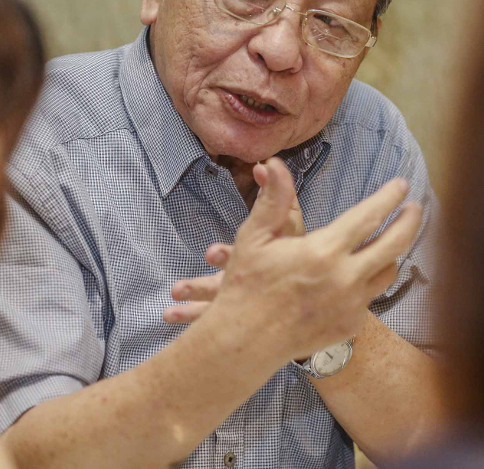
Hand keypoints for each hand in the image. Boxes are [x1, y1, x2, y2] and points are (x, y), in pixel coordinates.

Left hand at [164, 163, 304, 323]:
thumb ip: (277, 194)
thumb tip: (264, 165)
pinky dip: (190, 315)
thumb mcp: (289, 222)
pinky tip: (168, 314)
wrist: (314, 294)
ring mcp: (248, 301)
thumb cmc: (296, 251)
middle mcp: (258, 284)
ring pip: (220, 306)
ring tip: (171, 303)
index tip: (210, 254)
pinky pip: (211, 319)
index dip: (229, 256)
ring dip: (195, 303)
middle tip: (179, 290)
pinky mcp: (237, 314)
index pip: (249, 259)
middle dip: (207, 286)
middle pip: (230, 290)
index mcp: (270, 262)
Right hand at [172, 157, 420, 361]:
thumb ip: (273, 200)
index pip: (368, 217)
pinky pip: (370, 297)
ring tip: (392, 239)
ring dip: (393, 252)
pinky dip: (368, 281)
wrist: (245, 342)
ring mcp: (351, 305)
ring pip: (387, 272)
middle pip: (394, 244)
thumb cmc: (247, 285)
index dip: (389, 198)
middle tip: (415, 207)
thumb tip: (275, 164)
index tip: (402, 185)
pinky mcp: (350, 326)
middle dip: (409, 222)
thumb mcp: (254, 237)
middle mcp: (345, 278)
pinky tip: (361, 273)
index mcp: (323, 251)